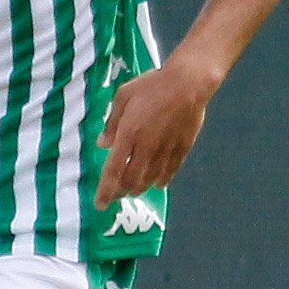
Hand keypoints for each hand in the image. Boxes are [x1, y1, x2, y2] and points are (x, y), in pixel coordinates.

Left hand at [95, 58, 220, 208]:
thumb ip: (112, 123)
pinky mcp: (182, 148)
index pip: (113, 170)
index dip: (106, 191)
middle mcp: (146, 147)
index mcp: (128, 134)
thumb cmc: (152, 85)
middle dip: (121, 193)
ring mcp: (165, 150)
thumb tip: (102, 144)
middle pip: (131, 180)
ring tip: (133, 191)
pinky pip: (170, 171)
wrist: (188, 83)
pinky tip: (158, 184)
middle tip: (115, 197)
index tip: (100, 205)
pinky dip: (162, 181)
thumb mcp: (123, 96)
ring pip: (150, 179)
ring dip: (140, 188)